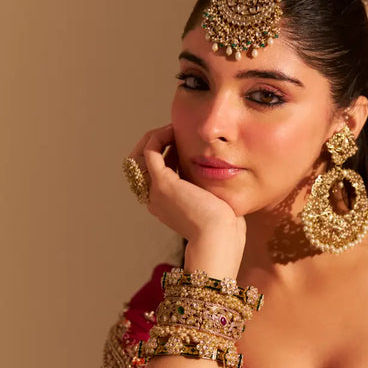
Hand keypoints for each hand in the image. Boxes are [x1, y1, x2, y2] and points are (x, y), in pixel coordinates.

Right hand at [128, 125, 246, 276]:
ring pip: (142, 154)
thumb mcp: (214, 204)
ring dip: (158, 136)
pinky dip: (159, 136)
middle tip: (177, 132)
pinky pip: (150, 150)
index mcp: (166, 205)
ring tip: (176, 128)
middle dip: (158, 143)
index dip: (168, 155)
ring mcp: (156, 191)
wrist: (220, 238)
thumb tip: (219, 173)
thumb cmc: (225, 228)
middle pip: (145, 163)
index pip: (157, 173)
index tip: (186, 144)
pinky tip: (174, 130)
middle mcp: (155, 198)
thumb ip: (209, 189)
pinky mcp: (162, 182)